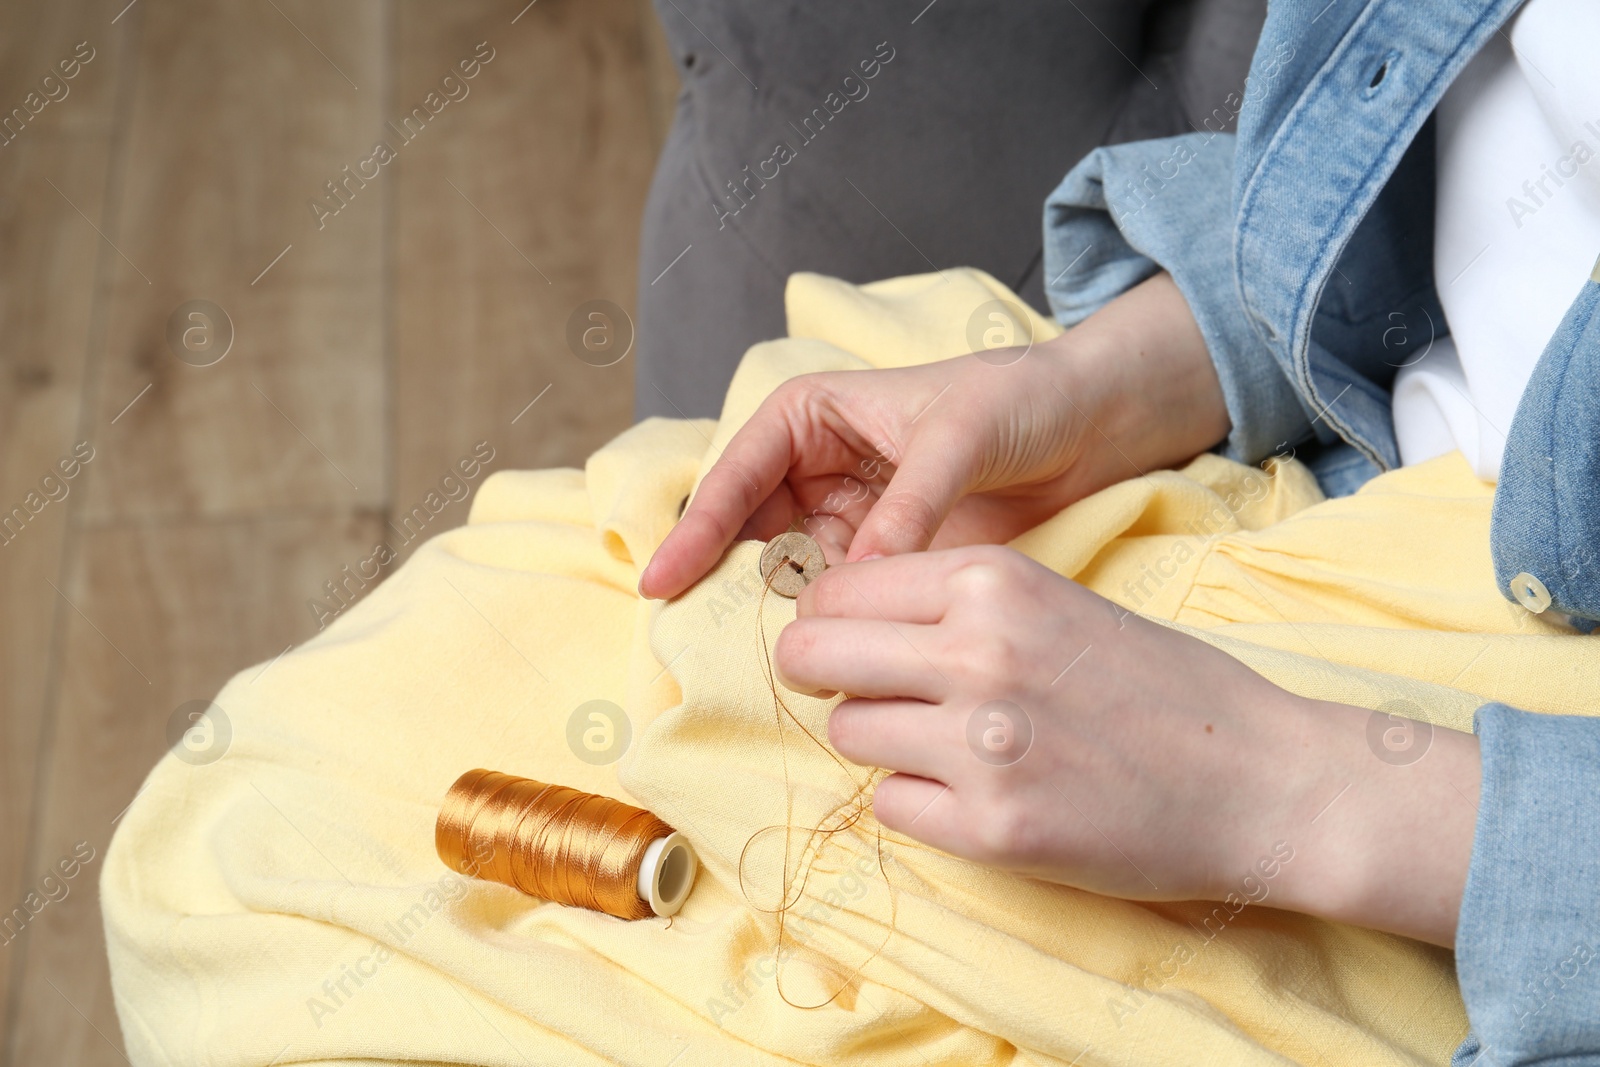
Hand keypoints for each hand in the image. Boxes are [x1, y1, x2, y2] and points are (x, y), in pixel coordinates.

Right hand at [638, 273, 1229, 599]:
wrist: (1088, 425)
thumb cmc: (1020, 400)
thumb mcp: (959, 439)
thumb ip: (909, 507)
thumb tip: (863, 578)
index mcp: (811, 416)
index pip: (738, 474)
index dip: (698, 529)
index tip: (664, 582)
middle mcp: (815, 470)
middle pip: (749, 534)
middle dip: (727, 583)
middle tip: (699, 641)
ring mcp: (848, 520)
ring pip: (789, 576)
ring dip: (780, 614)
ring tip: (766, 658)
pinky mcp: (884, 563)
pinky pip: (840, 600)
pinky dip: (830, 628)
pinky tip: (823, 658)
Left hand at [776, 546, 1481, 945]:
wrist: (1261, 778)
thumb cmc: (1162, 685)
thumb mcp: (1056, 602)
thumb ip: (955, 605)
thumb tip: (843, 621)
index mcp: (992, 581)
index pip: (836, 590)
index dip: (828, 619)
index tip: (845, 639)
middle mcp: (976, 652)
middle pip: (810, 655)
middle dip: (820, 675)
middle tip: (862, 690)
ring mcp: (980, 744)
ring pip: (847, 732)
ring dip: (882, 740)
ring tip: (950, 744)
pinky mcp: (991, 829)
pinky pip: (891, 806)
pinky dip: (921, 803)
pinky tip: (979, 793)